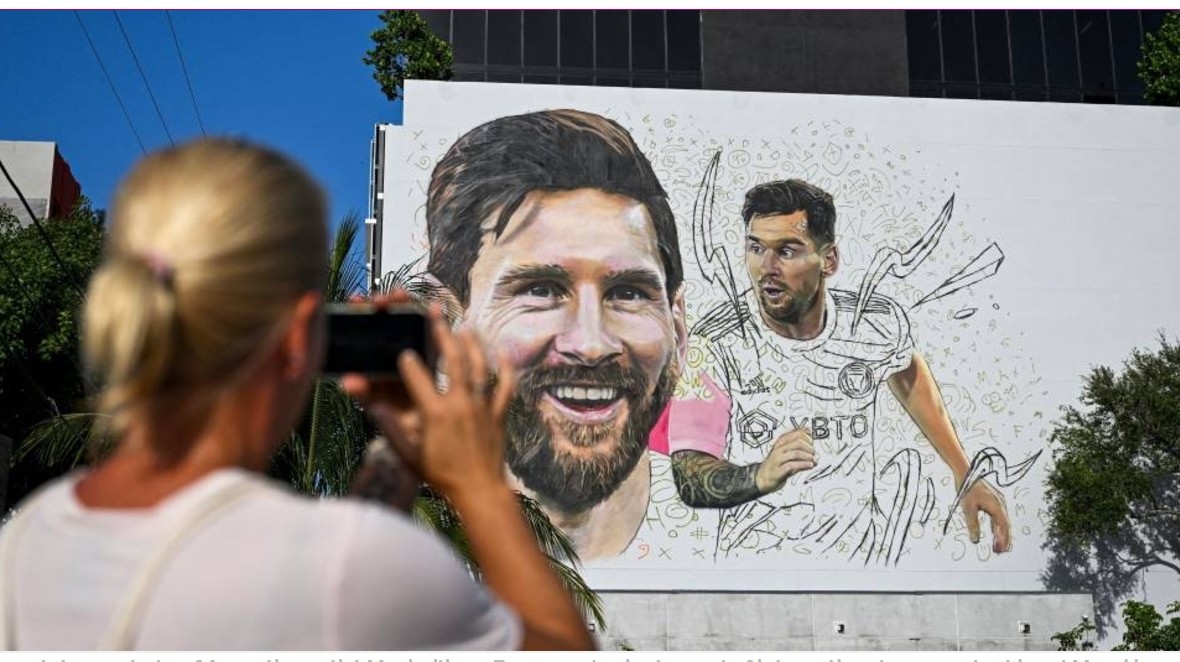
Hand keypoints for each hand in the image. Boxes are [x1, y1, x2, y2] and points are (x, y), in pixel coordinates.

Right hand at [347, 296, 514, 497]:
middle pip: (453, 361)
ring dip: (473, 345)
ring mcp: (482, 406)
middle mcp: (460, 403)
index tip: (404, 352)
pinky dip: (506, 368)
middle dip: (444, 336)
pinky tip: (503, 353)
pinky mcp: (499, 413)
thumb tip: (374, 407)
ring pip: (480, 367)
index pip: (417, 377)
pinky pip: (505, 386)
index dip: (408, 362)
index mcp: (435, 413)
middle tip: (437, 319)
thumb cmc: (442, 476)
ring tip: (466, 328)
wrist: (479, 490)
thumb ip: (391, 429)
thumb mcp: (410, 455)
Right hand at [754, 428, 815, 492]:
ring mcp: (777, 459)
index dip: (808, 437)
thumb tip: (810, 438)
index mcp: (781, 441)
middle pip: (798, 442)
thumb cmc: (775, 464)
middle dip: (809, 447)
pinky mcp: (778, 470)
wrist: (762, 477)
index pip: (797, 433)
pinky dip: (803, 465)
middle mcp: (779, 449)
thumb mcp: (785, 451)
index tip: (813, 443)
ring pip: (796, 453)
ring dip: (807, 456)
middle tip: (814, 453)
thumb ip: (796, 445)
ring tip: (813, 460)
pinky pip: (792, 465)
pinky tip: (809, 466)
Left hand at [958, 478, 1011, 552]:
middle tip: (999, 552)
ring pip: (1002, 521)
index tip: (1001, 550)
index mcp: (997, 505)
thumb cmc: (966, 488)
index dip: (1003, 538)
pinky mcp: (993, 500)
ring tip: (998, 546)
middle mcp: (1000, 503)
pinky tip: (993, 533)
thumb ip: (973, 524)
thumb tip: (975, 540)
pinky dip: (996, 526)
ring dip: (1000, 533)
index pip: (1003, 526)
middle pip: (1005, 524)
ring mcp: (998, 501)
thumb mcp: (968, 508)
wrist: (965, 471)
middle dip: (1003, 539)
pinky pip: (997, 516)